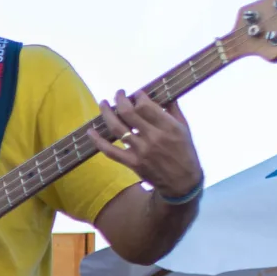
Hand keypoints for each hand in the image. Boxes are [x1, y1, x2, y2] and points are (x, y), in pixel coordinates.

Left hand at [88, 90, 202, 200]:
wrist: (181, 182)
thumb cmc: (185, 152)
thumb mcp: (185, 129)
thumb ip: (173, 110)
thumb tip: (165, 93)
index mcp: (168, 127)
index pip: (146, 106)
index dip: (137, 97)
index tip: (136, 94)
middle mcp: (153, 137)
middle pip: (128, 113)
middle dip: (120, 100)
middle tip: (118, 94)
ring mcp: (140, 150)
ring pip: (117, 128)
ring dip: (107, 113)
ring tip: (103, 103)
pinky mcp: (132, 162)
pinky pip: (111, 151)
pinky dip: (98, 141)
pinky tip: (91, 131)